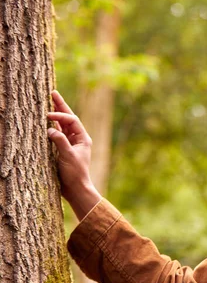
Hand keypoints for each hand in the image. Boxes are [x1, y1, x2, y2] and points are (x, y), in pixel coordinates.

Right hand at [47, 90, 100, 218]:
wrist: (76, 189)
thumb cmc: (75, 174)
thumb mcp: (68, 157)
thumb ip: (60, 142)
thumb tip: (50, 130)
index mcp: (83, 139)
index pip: (72, 121)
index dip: (61, 116)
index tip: (48, 116)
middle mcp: (78, 139)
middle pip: (69, 119)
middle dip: (61, 106)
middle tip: (53, 93)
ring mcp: (71, 144)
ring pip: (63, 125)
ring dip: (56, 114)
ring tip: (50, 101)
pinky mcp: (64, 149)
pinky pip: (58, 134)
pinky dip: (52, 126)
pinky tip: (47, 120)